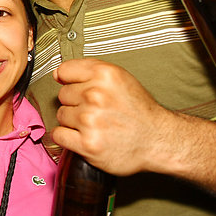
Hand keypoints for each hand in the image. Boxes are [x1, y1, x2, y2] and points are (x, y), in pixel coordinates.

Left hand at [52, 59, 178, 175]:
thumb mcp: (120, 79)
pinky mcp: (87, 144)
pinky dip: (68, 138)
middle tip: (96, 111)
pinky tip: (84, 136)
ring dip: (73, 122)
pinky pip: (59, 135)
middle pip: (63, 95)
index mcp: (105, 75)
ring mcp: (90, 120)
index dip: (70, 81)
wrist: (158, 140)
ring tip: (95, 124)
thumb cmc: (139, 111)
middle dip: (76, 103)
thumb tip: (58, 74)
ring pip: (61, 115)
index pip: (64, 71)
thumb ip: (89, 71)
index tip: (77, 88)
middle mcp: (96, 95)